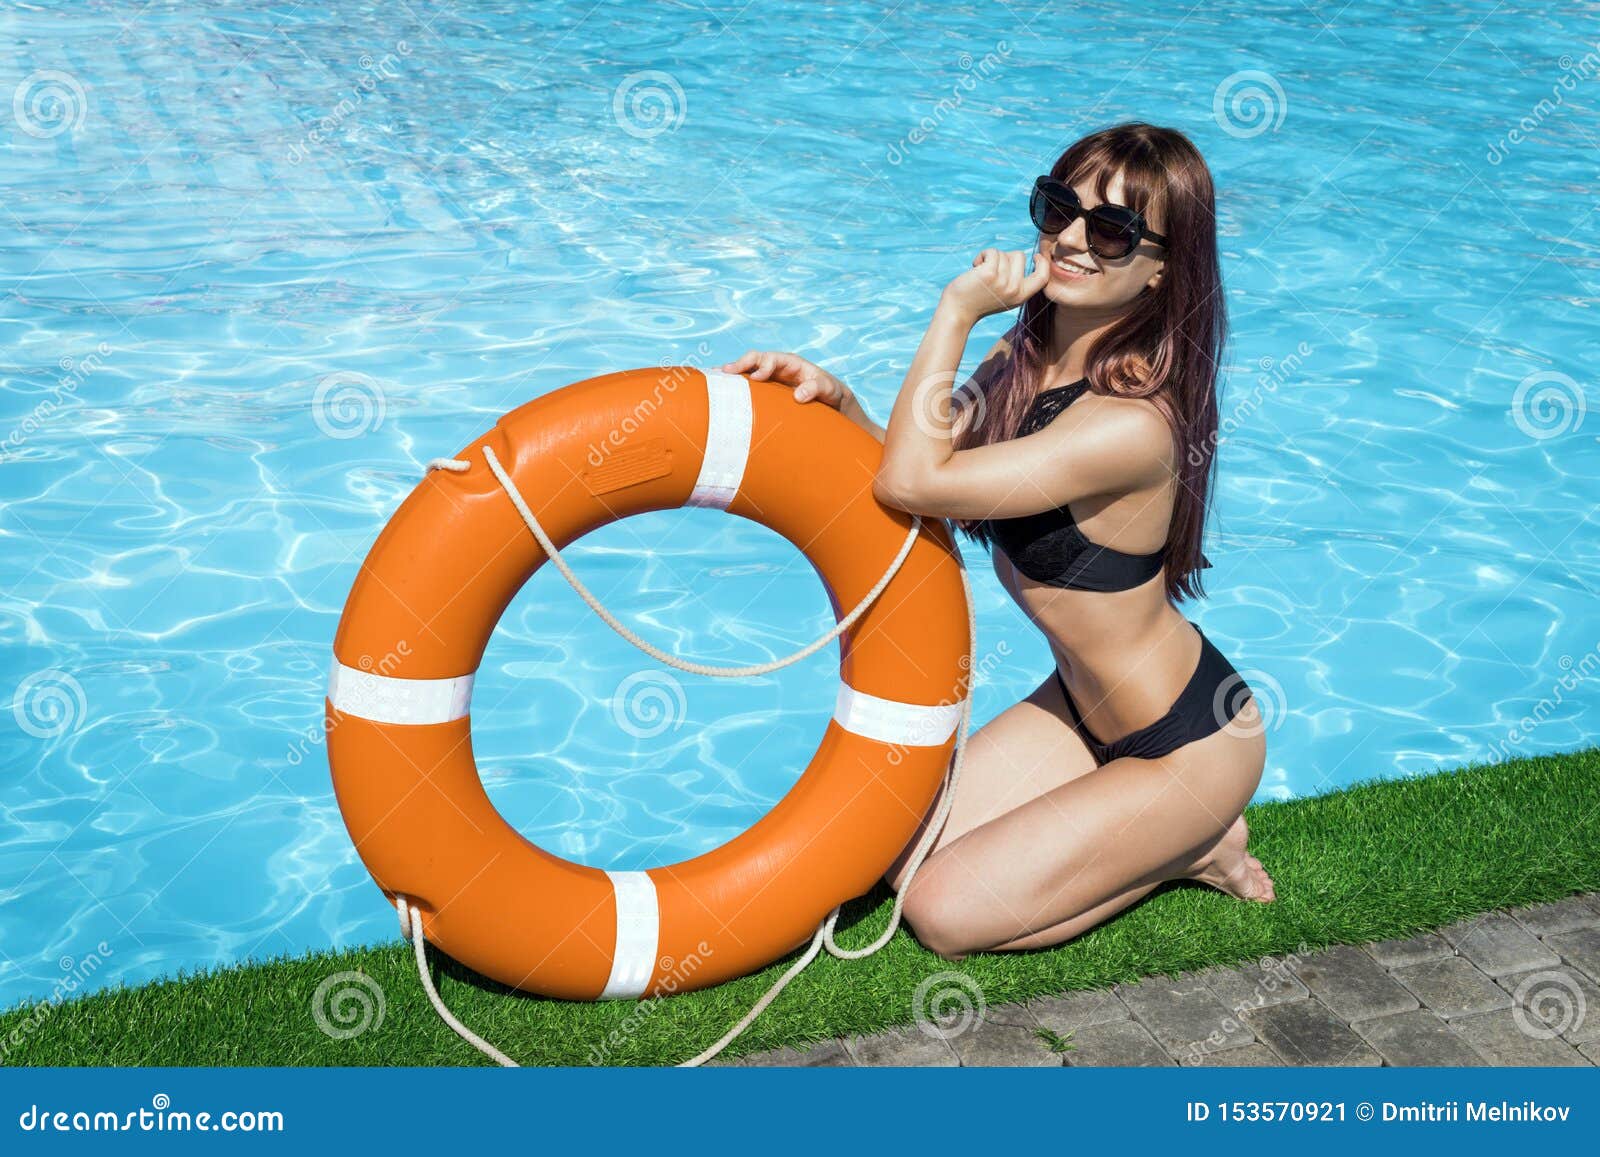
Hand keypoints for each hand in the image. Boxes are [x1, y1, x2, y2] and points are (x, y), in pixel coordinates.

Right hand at [720, 350, 851, 408]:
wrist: (830, 402)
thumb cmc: (830, 392)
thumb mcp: (829, 389)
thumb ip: (816, 388)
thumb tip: (798, 396)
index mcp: (791, 363)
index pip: (772, 358)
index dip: (763, 366)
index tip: (757, 378)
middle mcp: (777, 367)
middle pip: (754, 359)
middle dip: (740, 364)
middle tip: (725, 373)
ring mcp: (770, 378)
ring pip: (747, 371)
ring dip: (732, 373)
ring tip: (713, 378)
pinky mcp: (765, 391)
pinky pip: (747, 385)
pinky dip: (734, 385)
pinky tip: (720, 391)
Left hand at [940, 248, 1049, 323]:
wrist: (957, 312)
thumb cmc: (978, 301)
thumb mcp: (1004, 296)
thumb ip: (1015, 282)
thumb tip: (1020, 257)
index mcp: (1021, 296)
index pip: (1043, 277)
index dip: (1042, 263)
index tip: (1035, 256)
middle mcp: (1015, 290)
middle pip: (1019, 256)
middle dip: (1004, 257)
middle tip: (991, 272)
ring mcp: (1003, 282)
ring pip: (1003, 253)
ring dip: (990, 258)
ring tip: (980, 273)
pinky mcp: (990, 273)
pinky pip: (992, 252)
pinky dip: (982, 255)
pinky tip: (975, 267)